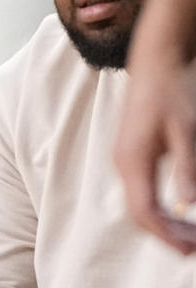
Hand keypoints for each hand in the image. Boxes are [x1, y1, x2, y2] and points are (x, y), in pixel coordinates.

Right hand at [114, 58, 195, 253]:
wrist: (157, 62)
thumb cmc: (173, 91)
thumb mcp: (187, 130)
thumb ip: (187, 168)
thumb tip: (187, 205)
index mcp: (132, 159)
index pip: (144, 211)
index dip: (167, 236)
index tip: (191, 250)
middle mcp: (123, 162)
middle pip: (139, 213)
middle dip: (168, 235)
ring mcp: (125, 158)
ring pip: (141, 203)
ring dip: (166, 223)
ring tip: (192, 234)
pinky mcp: (133, 154)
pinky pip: (143, 190)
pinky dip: (162, 207)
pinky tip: (182, 209)